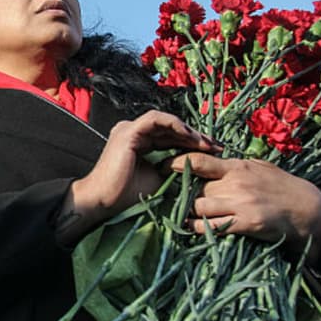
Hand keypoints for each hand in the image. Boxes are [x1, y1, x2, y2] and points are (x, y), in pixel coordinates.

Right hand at [60, 111, 218, 241]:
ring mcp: (130, 129)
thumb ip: (173, 168)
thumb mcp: (158, 178)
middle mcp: (133, 131)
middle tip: (216, 145)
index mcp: (139, 142)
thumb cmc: (126, 194)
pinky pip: (155, 120)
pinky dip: (174, 125)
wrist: (103, 201)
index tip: (214, 152)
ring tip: (205, 142)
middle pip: (170, 127)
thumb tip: (197, 167)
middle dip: (195, 136)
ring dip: (187, 130)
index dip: (192, 142)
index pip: (170, 136)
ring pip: (165, 121)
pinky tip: (189, 135)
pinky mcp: (129, 131)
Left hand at [169, 154, 320, 248]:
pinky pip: (211, 227)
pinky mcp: (246, 224)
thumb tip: (218, 157)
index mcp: (237, 167)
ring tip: (183, 214)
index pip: (199, 161)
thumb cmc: (284, 187)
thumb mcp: (261, 167)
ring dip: (189, 212)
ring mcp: (240, 204)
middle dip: (181, 193)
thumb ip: (238, 165)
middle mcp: (235, 184)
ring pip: (198, 207)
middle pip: (194, 187)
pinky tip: (194, 229)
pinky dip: (199, 229)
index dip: (177, 163)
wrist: (309, 210)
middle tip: (170, 197)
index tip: (163, 166)